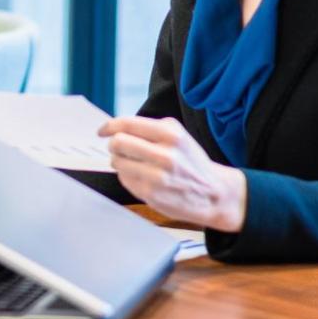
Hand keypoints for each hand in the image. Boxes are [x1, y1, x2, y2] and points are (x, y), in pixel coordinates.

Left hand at [98, 115, 246, 232]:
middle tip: (119, 148)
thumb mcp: (178, 135)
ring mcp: (156, 176)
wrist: (214, 193)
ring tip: (135, 164)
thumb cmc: (191, 162)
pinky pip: (124, 179)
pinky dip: (128, 176)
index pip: (127, 124)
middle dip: (114, 145)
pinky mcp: (150, 194)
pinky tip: (143, 177)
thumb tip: (116, 128)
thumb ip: (149, 129)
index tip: (103, 131)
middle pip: (117, 142)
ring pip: (117, 161)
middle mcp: (164, 155)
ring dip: (120, 161)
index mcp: (171, 135)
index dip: (109, 126)